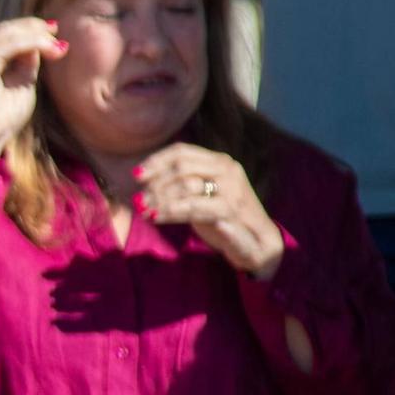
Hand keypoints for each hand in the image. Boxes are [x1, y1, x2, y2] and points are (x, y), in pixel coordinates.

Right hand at [0, 17, 69, 157]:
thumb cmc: (2, 119)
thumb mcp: (21, 84)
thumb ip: (26, 62)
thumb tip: (39, 43)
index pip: (3, 35)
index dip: (28, 30)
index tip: (52, 33)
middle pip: (5, 29)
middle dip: (33, 27)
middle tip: (56, 30)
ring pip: (8, 33)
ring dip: (36, 35)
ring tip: (56, 44)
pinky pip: (10, 44)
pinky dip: (32, 43)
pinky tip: (49, 47)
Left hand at [134, 143, 284, 277]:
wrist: (257, 243)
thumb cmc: (223, 215)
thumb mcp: (203, 192)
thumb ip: (183, 179)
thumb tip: (144, 175)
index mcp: (220, 161)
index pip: (183, 151)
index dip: (157, 161)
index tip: (137, 174)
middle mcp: (228, 171)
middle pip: (181, 168)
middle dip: (156, 183)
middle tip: (139, 199)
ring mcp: (231, 191)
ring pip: (186, 187)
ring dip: (160, 199)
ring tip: (144, 210)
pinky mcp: (230, 212)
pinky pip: (193, 208)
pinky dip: (171, 212)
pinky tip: (156, 217)